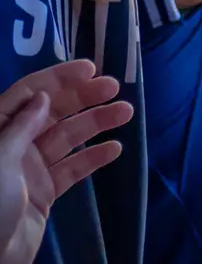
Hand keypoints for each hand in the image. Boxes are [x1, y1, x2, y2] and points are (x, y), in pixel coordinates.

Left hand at [0, 62, 132, 263]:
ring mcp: (29, 171)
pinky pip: (73, 170)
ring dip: (96, 123)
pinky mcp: (44, 195)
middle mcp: (13, 146)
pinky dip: (93, 158)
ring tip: (126, 113)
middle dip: (83, 98)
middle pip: (52, 113)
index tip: (91, 68)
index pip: (29, 94)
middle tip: (116, 88)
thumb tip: (43, 97)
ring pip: (68, 139)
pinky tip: (114, 149)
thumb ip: (20, 126)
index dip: (58, 79)